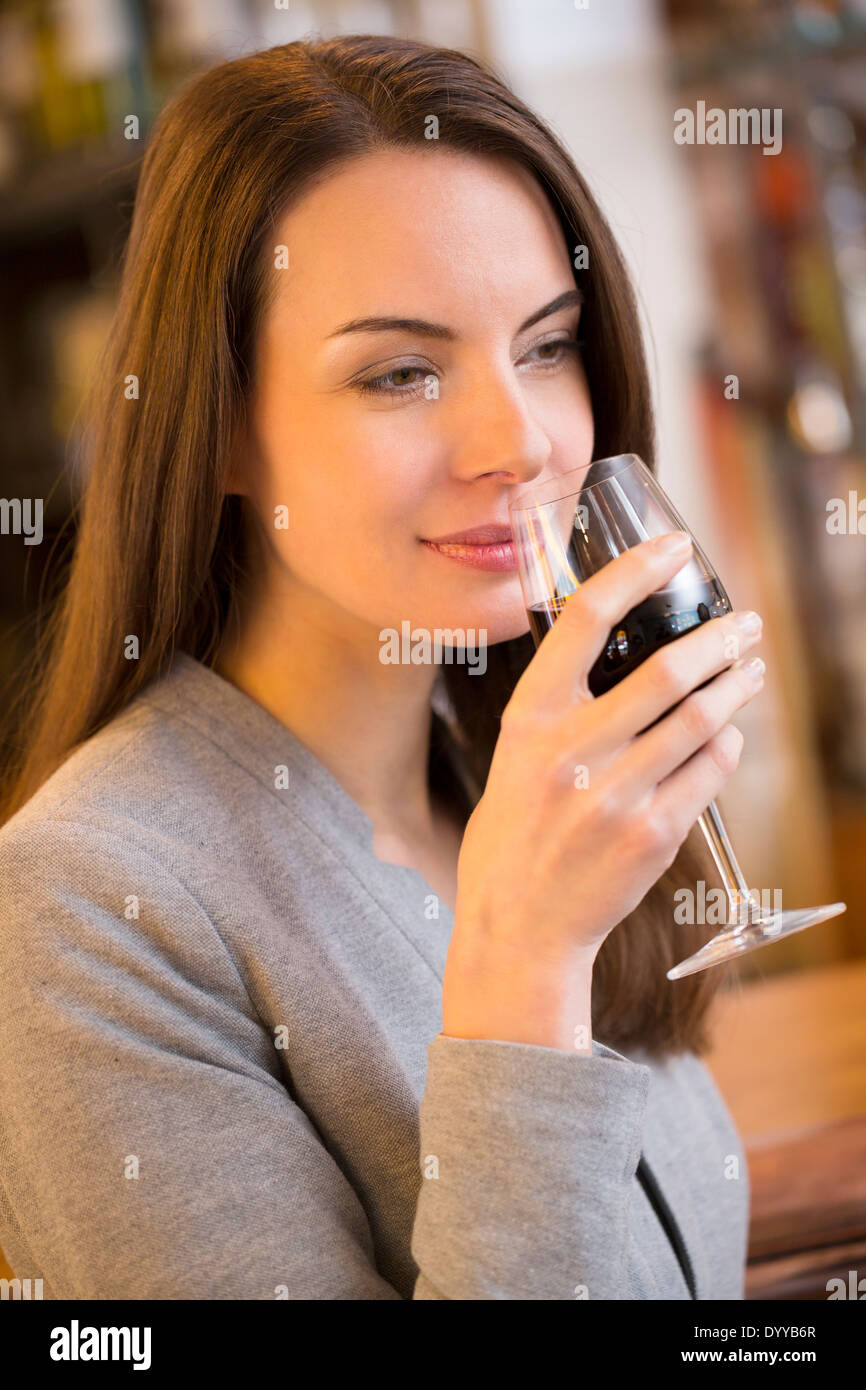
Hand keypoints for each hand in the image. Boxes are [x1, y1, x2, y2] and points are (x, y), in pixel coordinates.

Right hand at [442, 533, 763, 1048]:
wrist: (518, 925)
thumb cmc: (513, 836)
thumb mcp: (512, 758)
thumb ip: (559, 712)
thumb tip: (619, 663)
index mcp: (529, 719)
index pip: (584, 619)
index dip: (634, 571)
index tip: (673, 548)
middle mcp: (570, 750)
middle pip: (666, 669)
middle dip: (719, 639)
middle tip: (744, 625)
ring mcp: (613, 794)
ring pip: (699, 719)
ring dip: (736, 688)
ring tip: (751, 672)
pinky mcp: (651, 834)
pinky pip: (708, 772)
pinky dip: (727, 747)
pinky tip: (731, 735)